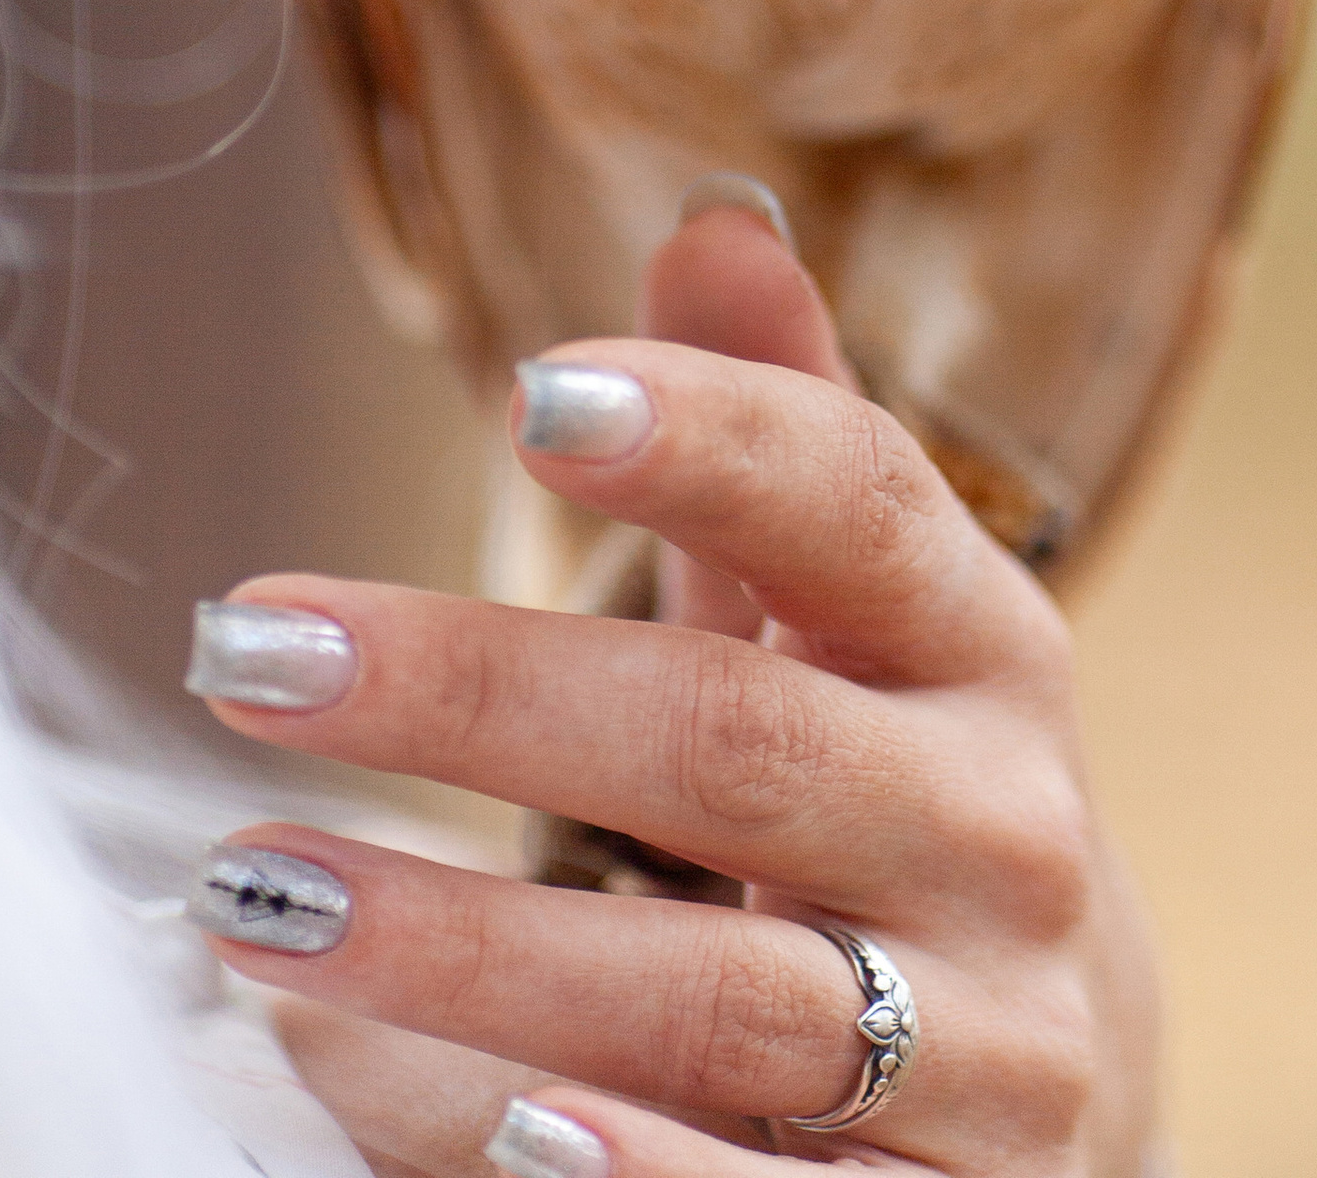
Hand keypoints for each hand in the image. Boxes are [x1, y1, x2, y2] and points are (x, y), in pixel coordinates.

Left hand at [184, 200, 1162, 1172]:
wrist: (1064, 1102)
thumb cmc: (891, 807)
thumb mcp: (855, 625)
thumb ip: (775, 440)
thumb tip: (710, 228)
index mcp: (984, 651)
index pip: (858, 505)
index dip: (712, 438)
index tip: (534, 395)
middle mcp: (1006, 840)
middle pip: (743, 745)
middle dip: (484, 693)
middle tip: (252, 647)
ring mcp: (990, 1056)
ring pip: (729, 1000)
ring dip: (476, 952)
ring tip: (258, 897)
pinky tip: (487, 1125)